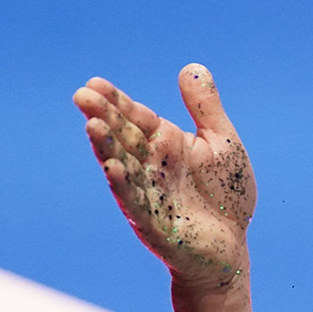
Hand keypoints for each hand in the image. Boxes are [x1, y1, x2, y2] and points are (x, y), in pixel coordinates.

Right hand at [74, 64, 256, 288]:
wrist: (230, 244)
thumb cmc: (225, 194)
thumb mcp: (222, 142)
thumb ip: (205, 108)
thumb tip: (192, 67)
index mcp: (167, 143)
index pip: (137, 117)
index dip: (117, 101)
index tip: (94, 83)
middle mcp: (152, 166)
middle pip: (124, 138)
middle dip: (104, 118)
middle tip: (82, 96)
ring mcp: (149, 194)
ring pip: (123, 167)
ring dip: (107, 149)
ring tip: (92, 126)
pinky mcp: (154, 222)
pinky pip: (136, 202)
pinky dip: (124, 186)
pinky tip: (112, 168)